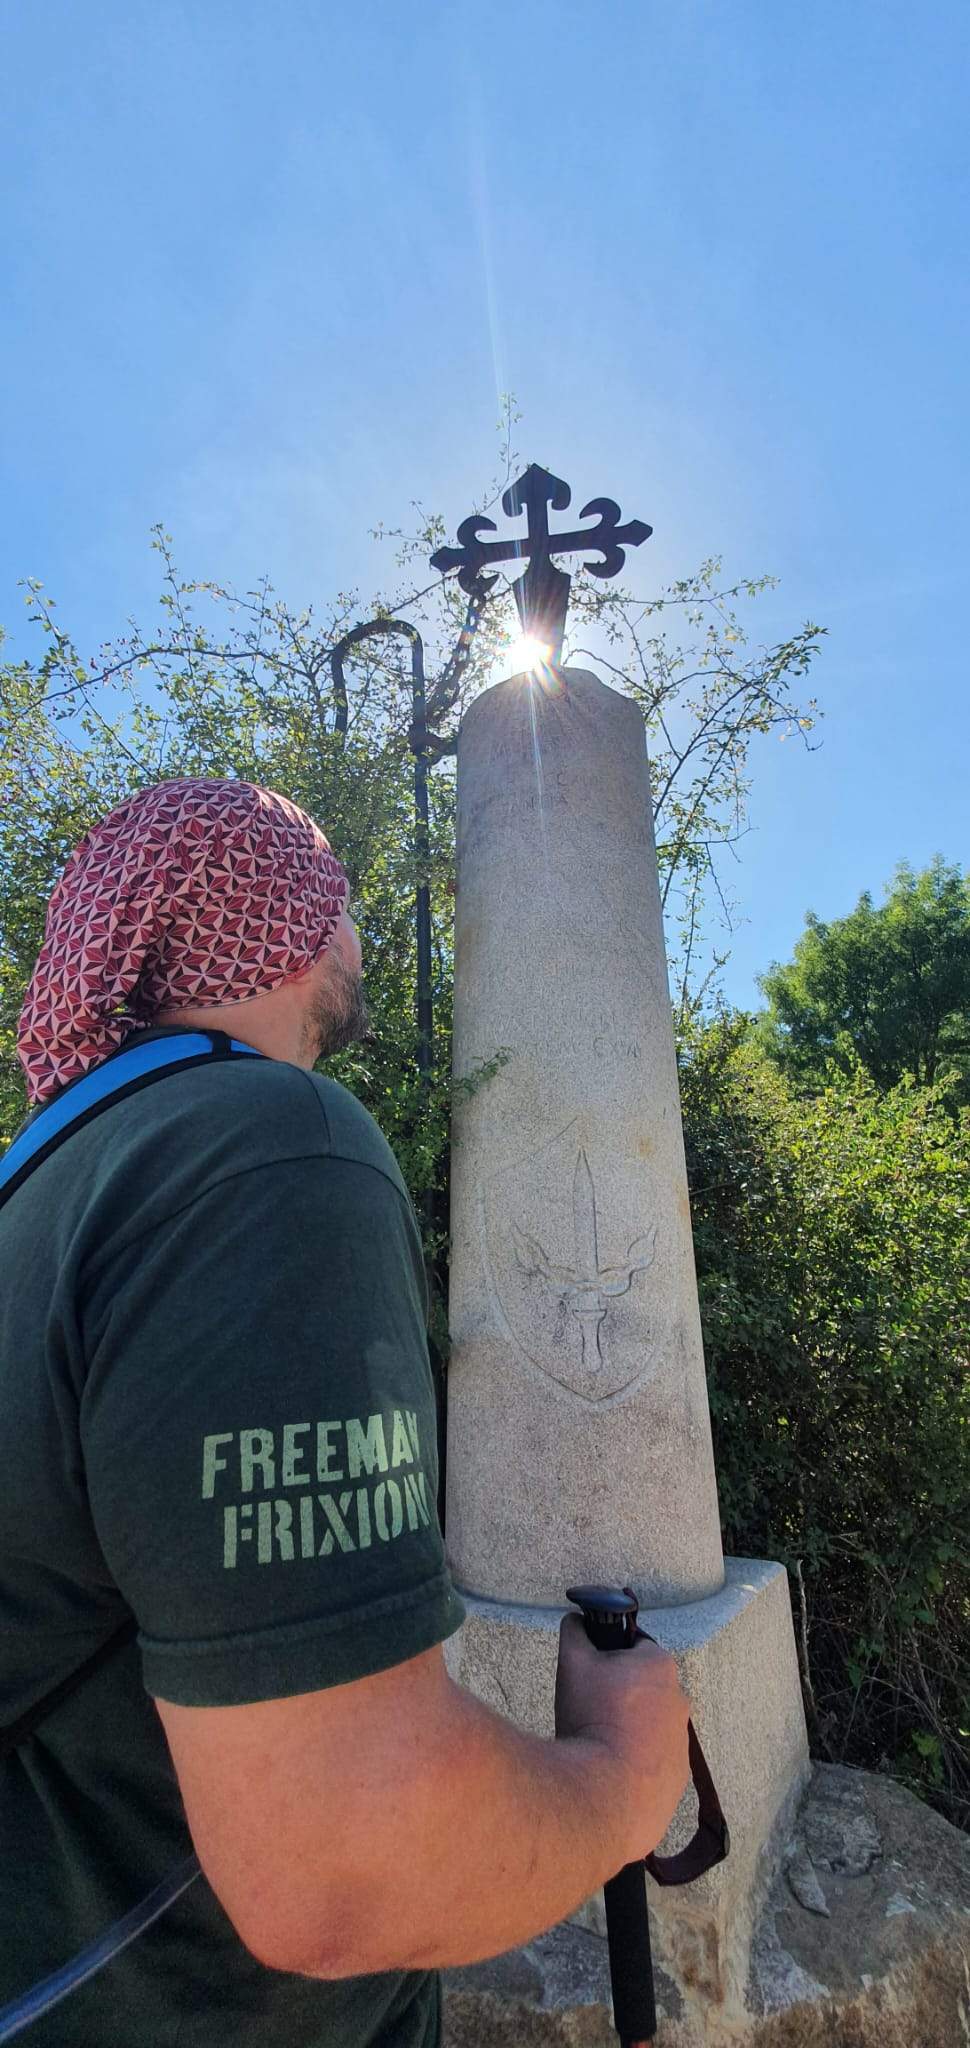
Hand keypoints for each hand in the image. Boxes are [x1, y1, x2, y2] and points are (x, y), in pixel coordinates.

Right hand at [554, 1613, 690, 1860]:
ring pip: (649, 1727)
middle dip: (618, 1695)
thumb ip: (575, 1632)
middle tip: (589, 1711)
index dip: (607, 1658)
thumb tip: (576, 1620)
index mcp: (660, 1666)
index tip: (591, 1676)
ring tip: (597, 1747)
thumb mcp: (572, 1663)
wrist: (604, 1795)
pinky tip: (609, 1772)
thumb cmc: (591, 1719)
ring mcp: (683, 1744)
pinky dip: (634, 1764)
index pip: (633, 1648)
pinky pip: (653, 1762)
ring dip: (627, 1730)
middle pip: (643, 1688)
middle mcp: (681, 1701)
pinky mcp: (678, 1779)